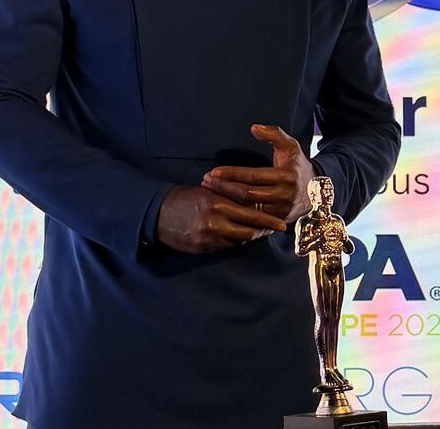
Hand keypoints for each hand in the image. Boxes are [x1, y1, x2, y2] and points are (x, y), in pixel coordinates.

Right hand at [156, 184, 286, 253]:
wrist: (158, 212)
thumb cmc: (185, 197)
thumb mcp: (207, 191)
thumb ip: (228, 197)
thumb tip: (250, 203)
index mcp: (217, 204)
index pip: (249, 214)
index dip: (267, 220)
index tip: (281, 223)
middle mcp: (214, 223)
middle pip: (247, 231)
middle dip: (263, 231)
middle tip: (275, 230)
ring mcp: (208, 238)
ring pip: (238, 241)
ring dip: (250, 237)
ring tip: (259, 233)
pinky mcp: (202, 249)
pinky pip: (225, 248)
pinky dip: (234, 242)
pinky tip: (239, 237)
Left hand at [201, 124, 315, 223]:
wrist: (316, 192)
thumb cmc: (297, 165)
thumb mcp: (290, 145)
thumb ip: (273, 134)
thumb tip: (253, 128)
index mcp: (285, 176)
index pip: (253, 176)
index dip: (231, 174)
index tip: (213, 172)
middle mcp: (283, 195)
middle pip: (247, 194)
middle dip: (224, 188)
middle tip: (206, 182)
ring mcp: (280, 212)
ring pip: (247, 209)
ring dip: (226, 201)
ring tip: (209, 193)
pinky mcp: (276, 222)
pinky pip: (252, 220)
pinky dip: (236, 213)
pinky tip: (222, 206)